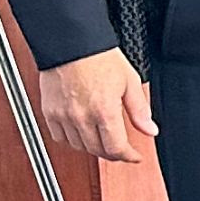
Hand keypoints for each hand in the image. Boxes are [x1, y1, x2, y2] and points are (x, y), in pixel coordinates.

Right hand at [31, 49, 155, 165]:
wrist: (71, 43)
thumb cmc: (99, 57)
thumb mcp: (129, 81)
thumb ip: (140, 110)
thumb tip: (150, 129)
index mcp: (104, 111)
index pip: (116, 148)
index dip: (128, 156)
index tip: (134, 156)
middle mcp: (81, 117)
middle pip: (97, 151)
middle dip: (113, 153)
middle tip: (121, 148)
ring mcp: (63, 116)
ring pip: (78, 147)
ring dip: (92, 147)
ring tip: (102, 139)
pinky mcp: (49, 112)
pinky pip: (59, 137)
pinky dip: (71, 140)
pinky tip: (81, 132)